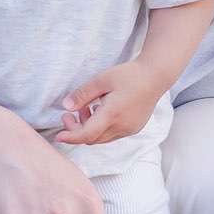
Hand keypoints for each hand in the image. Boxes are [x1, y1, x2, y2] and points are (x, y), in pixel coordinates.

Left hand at [52, 57, 168, 146]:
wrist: (155, 76)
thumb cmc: (129, 75)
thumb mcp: (102, 80)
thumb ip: (83, 94)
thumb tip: (66, 106)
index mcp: (112, 114)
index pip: (87, 134)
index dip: (71, 137)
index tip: (58, 136)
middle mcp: (122, 126)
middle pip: (93, 138)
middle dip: (77, 130)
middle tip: (69, 114)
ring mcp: (129, 129)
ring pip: (102, 138)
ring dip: (90, 128)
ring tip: (87, 108)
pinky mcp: (134, 128)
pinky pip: (112, 134)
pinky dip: (101, 128)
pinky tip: (101, 110)